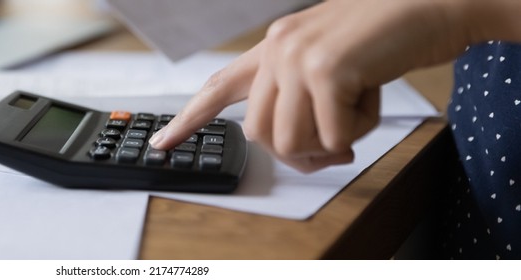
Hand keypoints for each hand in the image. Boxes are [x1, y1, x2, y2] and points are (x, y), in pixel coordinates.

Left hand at [149, 0, 473, 172]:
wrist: (432, 6)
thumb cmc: (386, 38)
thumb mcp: (330, 61)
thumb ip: (298, 93)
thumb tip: (290, 145)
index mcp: (274, 46)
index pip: (220, 86)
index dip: (190, 119)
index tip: (164, 143)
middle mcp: (278, 49)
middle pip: (261, 135)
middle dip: (298, 154)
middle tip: (334, 150)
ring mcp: (298, 58)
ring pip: (291, 142)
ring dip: (331, 144)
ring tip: (358, 116)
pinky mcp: (326, 70)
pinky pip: (333, 137)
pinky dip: (359, 131)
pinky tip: (373, 99)